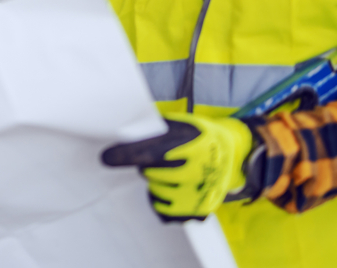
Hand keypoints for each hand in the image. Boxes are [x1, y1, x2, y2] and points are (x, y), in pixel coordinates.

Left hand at [101, 114, 252, 220]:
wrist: (231, 152)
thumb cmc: (198, 136)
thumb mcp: (179, 124)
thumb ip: (153, 129)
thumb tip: (122, 132)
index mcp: (187, 144)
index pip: (149, 151)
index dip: (125, 155)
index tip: (105, 158)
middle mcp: (193, 169)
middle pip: (150, 173)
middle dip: (148, 166)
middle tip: (161, 160)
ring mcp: (197, 191)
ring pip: (156, 191)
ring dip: (156, 183)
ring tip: (170, 173)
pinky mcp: (199, 210)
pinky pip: (165, 212)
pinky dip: (161, 202)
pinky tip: (170, 190)